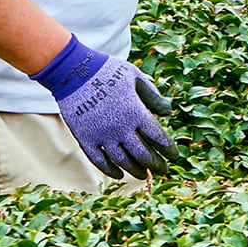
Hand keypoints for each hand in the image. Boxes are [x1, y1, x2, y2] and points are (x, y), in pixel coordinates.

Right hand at [34, 38, 179, 177]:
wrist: (74, 71)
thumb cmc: (108, 71)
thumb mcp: (135, 77)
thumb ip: (153, 96)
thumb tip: (169, 112)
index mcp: (136, 112)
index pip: (158, 138)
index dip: (168, 150)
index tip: (174, 156)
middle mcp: (121, 128)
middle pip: (143, 154)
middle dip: (155, 165)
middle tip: (162, 170)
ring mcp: (102, 135)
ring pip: (123, 161)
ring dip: (135, 170)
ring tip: (143, 174)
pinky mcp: (85, 138)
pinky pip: (99, 161)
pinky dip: (110, 170)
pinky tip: (118, 174)